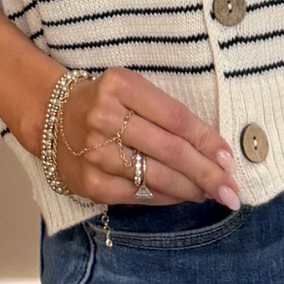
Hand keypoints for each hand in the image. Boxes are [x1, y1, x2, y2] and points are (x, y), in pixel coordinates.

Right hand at [53, 67, 240, 209]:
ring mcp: (95, 152)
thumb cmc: (106, 100)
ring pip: (156, 176)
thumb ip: (167, 112)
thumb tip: (212, 148)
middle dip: (206, 173)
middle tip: (231, 189)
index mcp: (120, 85)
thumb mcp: (132, 89)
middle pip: (170, 150)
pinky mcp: (90, 183)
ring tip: (211, 193)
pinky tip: (182, 197)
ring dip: (190, 188)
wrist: (52, 117)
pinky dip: (165, 198)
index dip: (206, 139)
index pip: (175, 117)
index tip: (228, 157)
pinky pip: (137, 195)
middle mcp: (105, 117)